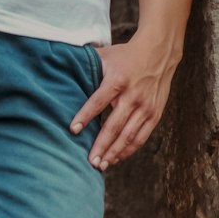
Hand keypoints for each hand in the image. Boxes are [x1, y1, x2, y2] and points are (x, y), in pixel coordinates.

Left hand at [69, 33, 179, 170]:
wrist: (159, 53)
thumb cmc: (126, 56)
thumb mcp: (106, 55)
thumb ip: (86, 64)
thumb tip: (59, 65)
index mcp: (117, 80)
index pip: (98, 101)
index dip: (85, 116)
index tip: (73, 130)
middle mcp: (132, 95)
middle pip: (114, 125)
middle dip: (101, 145)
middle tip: (90, 161)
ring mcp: (145, 107)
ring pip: (128, 135)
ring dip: (114, 152)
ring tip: (101, 165)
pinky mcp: (154, 114)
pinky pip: (141, 137)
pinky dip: (129, 149)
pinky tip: (117, 158)